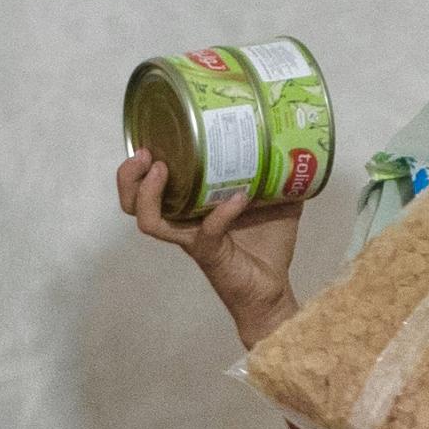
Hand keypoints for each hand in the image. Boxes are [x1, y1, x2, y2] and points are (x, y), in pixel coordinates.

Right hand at [117, 155, 303, 343]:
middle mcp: (183, 223)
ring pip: (150, 221)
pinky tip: (238, 198)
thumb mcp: (276, 203)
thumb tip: (298, 144)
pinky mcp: (210, 254)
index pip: (150, 186)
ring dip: (148, 195)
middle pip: (134, 204)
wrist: (274, 290)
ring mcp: (193, 239)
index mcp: (192, 207)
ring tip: (159, 169)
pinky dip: (222, 213)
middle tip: (145, 154)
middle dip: (130, 178)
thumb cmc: (267, 248)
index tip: (150, 139)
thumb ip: (281, 177)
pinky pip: (207, 232)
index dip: (139, 165)